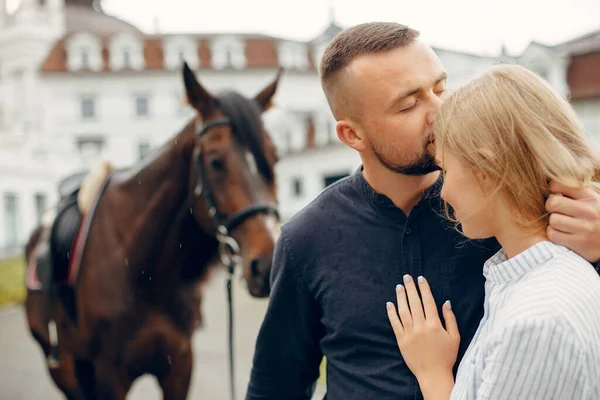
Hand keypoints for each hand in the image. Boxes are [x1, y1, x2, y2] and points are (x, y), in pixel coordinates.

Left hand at [386, 275, 458, 389]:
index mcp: (435, 325)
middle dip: (410, 288)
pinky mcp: (402, 340)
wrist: (433, 374)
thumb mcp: (455, 337)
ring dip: (401, 297)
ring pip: (404, 311)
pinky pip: (395, 324)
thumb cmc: (447, 356)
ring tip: (399, 287)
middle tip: (406, 277)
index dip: (424, 288)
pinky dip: (392, 313)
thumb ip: (450, 318)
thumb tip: (446, 302)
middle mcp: (421, 327)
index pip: (428, 301)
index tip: (420, 278)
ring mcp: (410, 334)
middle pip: (414, 303)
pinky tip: (389, 304)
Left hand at [546, 180, 599, 262]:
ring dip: (553, 223)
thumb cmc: (596, 218)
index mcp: (590, 197)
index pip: (558, 184)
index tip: (556, 194)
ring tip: (561, 224)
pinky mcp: (580, 243)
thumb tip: (549, 186)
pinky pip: (553, 234)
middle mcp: (589, 211)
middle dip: (550, 206)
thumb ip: (573, 192)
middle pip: (553, 203)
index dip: (552, 189)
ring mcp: (585, 228)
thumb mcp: (591, 201)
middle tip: (556, 210)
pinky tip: (563, 233)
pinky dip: (554, 234)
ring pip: (553, 220)